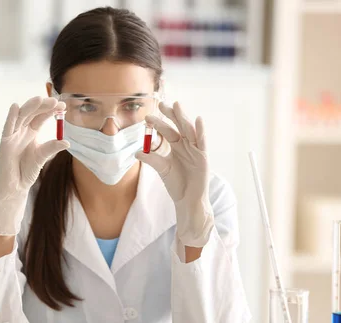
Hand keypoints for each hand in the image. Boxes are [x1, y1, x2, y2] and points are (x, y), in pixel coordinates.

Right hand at [0, 96, 68, 235]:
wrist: (15, 186)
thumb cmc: (27, 170)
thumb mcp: (42, 156)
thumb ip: (52, 148)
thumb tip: (67, 142)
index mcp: (31, 132)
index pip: (41, 116)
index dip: (51, 110)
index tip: (63, 105)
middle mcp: (22, 130)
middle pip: (32, 113)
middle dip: (43, 106)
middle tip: (56, 101)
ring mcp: (13, 135)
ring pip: (21, 116)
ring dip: (30, 107)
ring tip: (40, 99)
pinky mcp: (5, 142)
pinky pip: (8, 127)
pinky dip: (11, 117)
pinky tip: (15, 106)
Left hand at [136, 101, 213, 247]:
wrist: (187, 200)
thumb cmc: (177, 184)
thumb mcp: (162, 169)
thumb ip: (152, 160)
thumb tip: (137, 153)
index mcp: (177, 147)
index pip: (168, 131)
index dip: (159, 123)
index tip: (147, 117)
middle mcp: (187, 145)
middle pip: (179, 126)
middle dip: (171, 115)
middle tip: (161, 104)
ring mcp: (196, 150)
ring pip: (190, 130)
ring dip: (184, 118)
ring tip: (177, 105)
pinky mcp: (203, 157)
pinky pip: (202, 142)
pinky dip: (201, 131)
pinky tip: (198, 119)